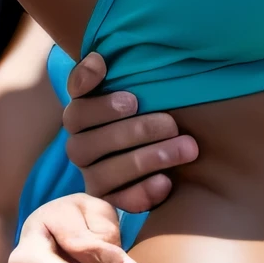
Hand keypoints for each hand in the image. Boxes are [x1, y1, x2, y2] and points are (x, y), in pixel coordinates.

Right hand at [63, 52, 197, 209]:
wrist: (175, 145)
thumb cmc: (156, 106)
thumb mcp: (143, 85)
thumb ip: (122, 70)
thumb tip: (99, 59)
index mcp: (82, 116)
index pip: (77, 111)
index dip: (100, 106)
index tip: (133, 100)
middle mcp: (80, 147)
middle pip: (88, 144)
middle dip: (135, 132)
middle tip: (171, 123)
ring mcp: (93, 177)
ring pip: (104, 174)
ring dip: (147, 159)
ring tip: (186, 148)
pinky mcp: (111, 201)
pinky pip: (118, 203)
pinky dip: (142, 193)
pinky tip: (167, 182)